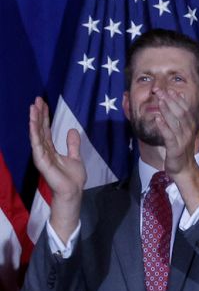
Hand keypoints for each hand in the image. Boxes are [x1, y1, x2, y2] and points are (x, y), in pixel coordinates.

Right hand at [29, 98, 84, 240]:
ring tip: (33, 106)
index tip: (43, 103)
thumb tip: (71, 130)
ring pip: (36, 133)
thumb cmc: (72, 178)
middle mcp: (44, 149)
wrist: (73, 191)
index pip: (46, 129)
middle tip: (37, 99)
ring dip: (34, 119)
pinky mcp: (40, 159)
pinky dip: (34, 132)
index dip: (44, 116)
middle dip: (38, 114)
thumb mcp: (75, 157)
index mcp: (50, 148)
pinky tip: (32, 121)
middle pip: (39, 128)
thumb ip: (72, 144)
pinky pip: (36, 143)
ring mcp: (41, 154)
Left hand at [151, 89, 198, 177]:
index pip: (186, 109)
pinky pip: (169, 136)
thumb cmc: (180, 149)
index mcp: (191, 127)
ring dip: (167, 110)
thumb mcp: (182, 132)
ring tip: (159, 100)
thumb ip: (180, 119)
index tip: (169, 90)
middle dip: (170, 101)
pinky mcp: (175, 149)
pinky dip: (163, 127)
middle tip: (160, 90)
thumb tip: (176, 105)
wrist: (184, 169)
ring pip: (175, 122)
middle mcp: (188, 131)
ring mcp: (182, 140)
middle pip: (180, 113)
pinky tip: (157, 119)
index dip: (178, 99)